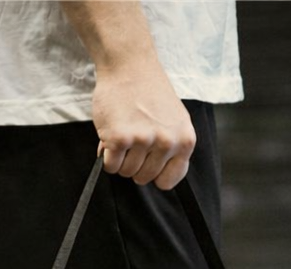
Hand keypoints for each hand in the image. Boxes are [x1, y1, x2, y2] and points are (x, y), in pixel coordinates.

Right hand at [60, 1, 194, 190]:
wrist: (129, 64)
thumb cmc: (148, 92)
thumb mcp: (173, 121)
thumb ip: (171, 148)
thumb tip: (158, 178)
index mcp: (184, 140)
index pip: (168, 181)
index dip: (154, 174)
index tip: (147, 162)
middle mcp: (167, 142)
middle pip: (144, 179)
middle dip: (134, 164)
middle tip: (132, 140)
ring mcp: (143, 140)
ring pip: (126, 173)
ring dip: (119, 158)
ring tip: (123, 132)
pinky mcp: (120, 138)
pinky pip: (110, 166)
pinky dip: (106, 155)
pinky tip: (111, 135)